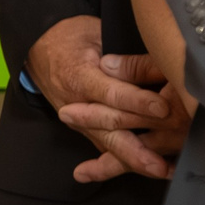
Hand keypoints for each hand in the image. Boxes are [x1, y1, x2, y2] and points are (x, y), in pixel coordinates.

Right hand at [27, 15, 178, 181]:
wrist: (39, 49)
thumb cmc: (72, 38)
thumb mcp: (97, 35)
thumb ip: (128, 57)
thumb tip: (165, 67)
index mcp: (78, 76)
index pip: (110, 93)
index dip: (137, 101)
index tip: (163, 107)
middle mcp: (76, 103)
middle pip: (108, 127)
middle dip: (137, 146)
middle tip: (163, 157)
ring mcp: (79, 120)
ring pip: (107, 144)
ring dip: (134, 160)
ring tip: (161, 170)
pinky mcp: (86, 129)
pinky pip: (105, 149)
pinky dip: (125, 163)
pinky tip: (148, 170)